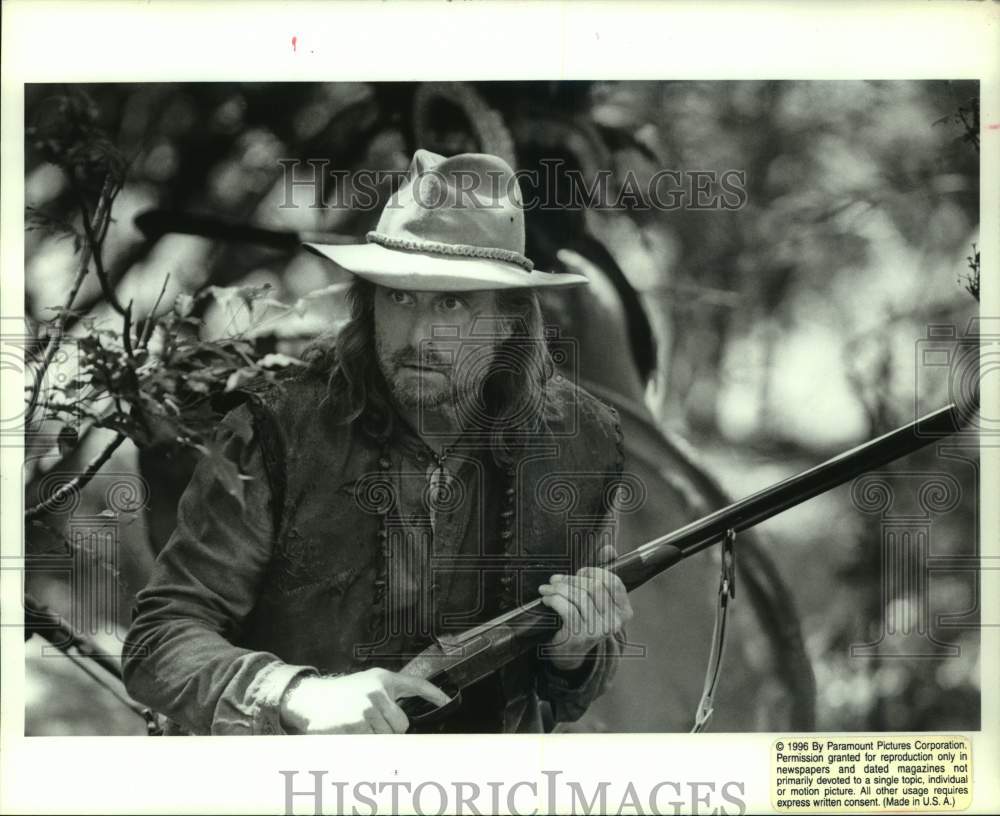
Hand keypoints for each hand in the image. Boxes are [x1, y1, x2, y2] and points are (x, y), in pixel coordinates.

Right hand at [278, 668, 450, 733]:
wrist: (311, 698)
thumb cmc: (344, 692)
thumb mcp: (370, 682)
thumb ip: (391, 694)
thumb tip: (408, 719)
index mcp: (383, 679)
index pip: (417, 685)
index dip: (435, 694)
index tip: (447, 700)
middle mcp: (376, 693)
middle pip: (401, 725)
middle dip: (391, 728)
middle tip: (373, 720)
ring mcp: (365, 710)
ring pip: (387, 737)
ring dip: (376, 736)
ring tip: (359, 723)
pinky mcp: (353, 727)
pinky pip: (371, 744)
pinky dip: (364, 742)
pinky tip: (351, 731)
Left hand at [538, 567, 632, 671]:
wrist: (570, 654)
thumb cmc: (584, 621)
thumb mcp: (596, 601)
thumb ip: (603, 574)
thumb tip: (609, 548)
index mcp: (624, 611)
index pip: (614, 582)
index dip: (595, 572)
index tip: (580, 572)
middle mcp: (615, 622)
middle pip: (594, 587)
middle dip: (571, 579)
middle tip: (556, 579)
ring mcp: (598, 630)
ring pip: (579, 596)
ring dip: (559, 588)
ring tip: (547, 588)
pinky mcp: (580, 635)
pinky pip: (566, 608)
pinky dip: (554, 600)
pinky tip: (547, 599)